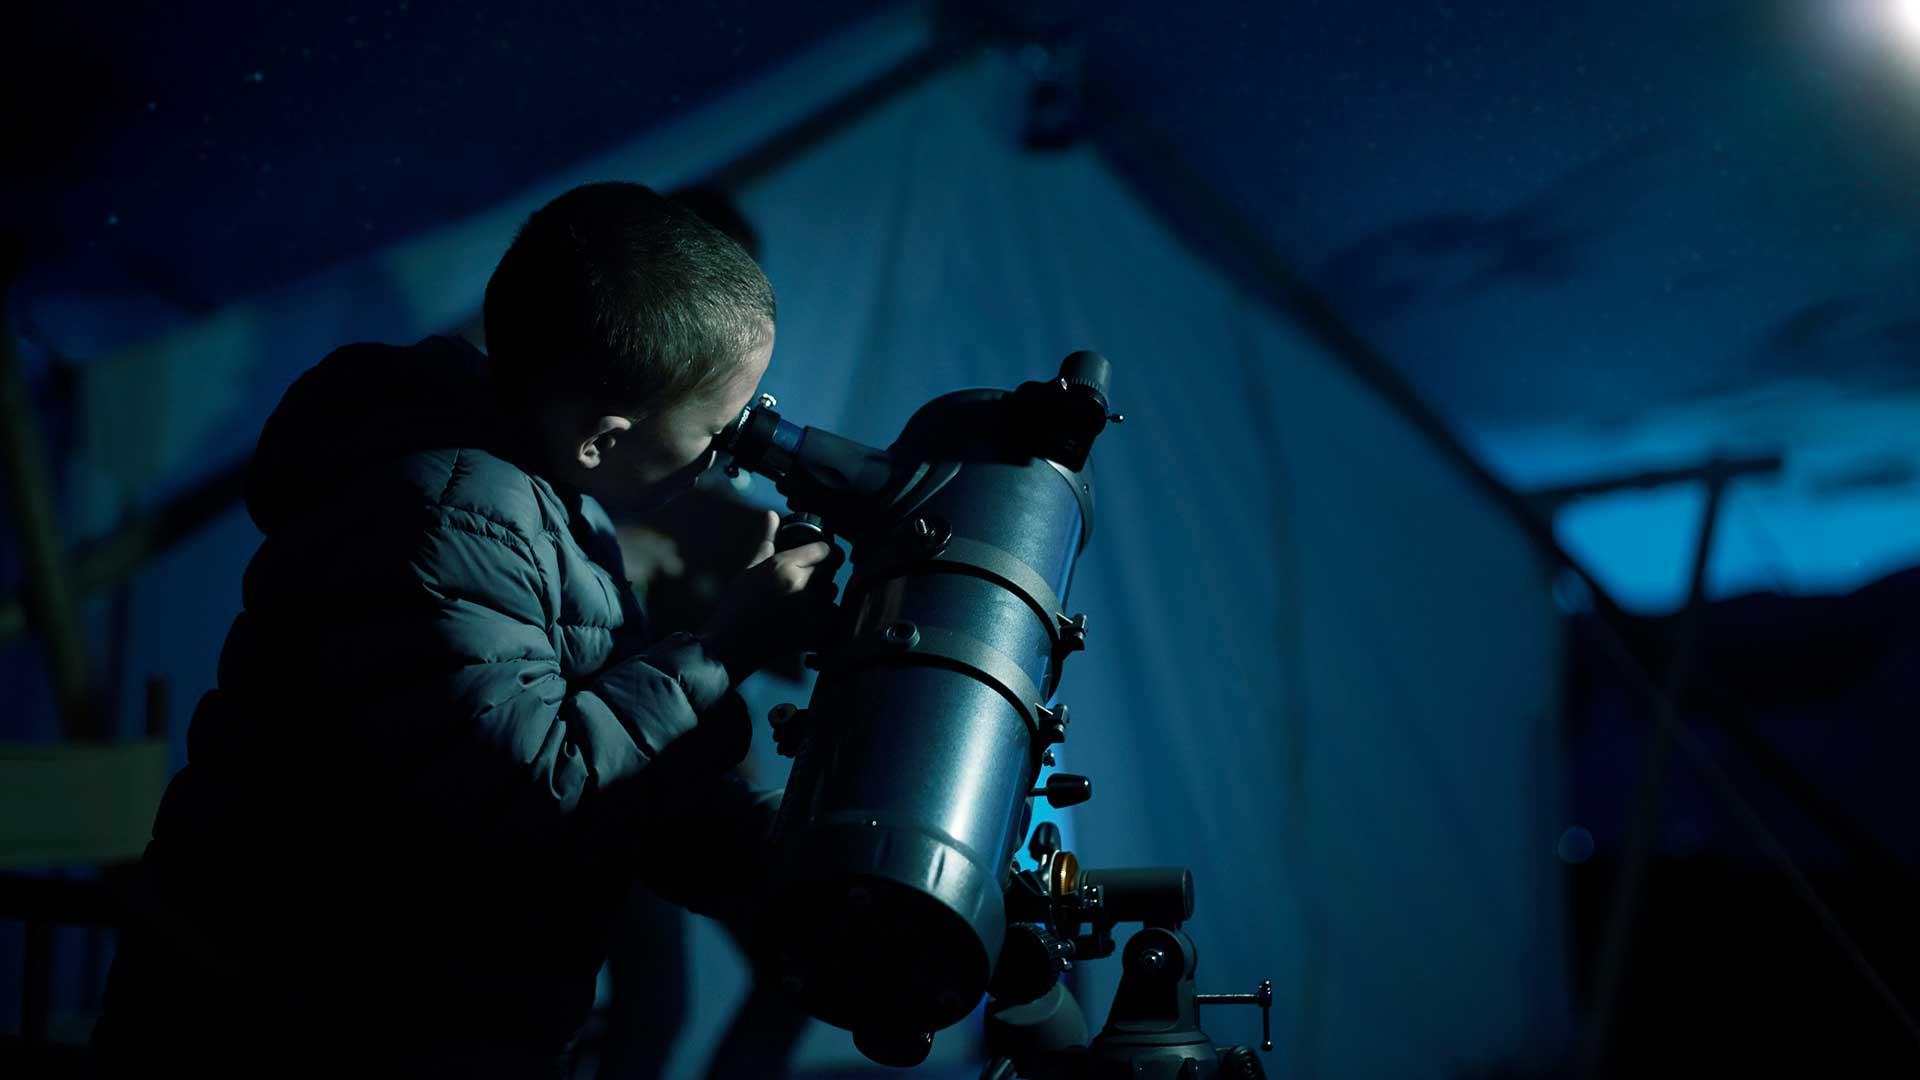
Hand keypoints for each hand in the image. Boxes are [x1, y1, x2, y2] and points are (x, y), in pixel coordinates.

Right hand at [699, 511, 844, 683]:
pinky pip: (833, 614)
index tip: (819, 553)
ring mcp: (811, 610)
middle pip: (832, 567)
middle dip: (824, 568)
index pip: (824, 548)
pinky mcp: (816, 631)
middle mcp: (801, 585)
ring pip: (833, 591)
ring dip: (824, 591)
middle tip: (810, 575)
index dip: (823, 549)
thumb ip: (767, 541)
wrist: (732, 645)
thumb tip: (772, 515)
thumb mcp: (750, 569)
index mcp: (784, 566)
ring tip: (803, 597)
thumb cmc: (737, 605)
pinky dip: (825, 614)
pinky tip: (807, 615)